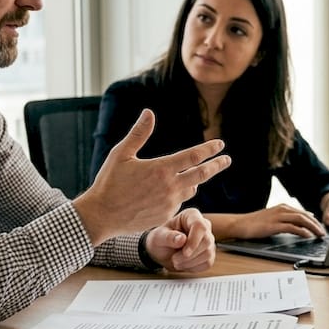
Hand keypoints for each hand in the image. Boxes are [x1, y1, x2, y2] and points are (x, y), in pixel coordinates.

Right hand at [74, 109, 230, 243]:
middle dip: (216, 165)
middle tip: (227, 160)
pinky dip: (179, 194)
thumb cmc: (109, 182)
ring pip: (191, 189)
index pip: (194, 156)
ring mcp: (169, 204)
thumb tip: (149, 112)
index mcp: (161, 169)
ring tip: (195, 175)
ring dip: (195, 181)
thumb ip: (138, 133)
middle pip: (202, 174)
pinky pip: (179, 203)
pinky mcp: (165, 216)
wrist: (102, 216)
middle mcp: (170, 188)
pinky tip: (170, 192)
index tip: (220, 144)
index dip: (209, 149)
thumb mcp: (121, 154)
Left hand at [144, 208, 216, 272]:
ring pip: (208, 253)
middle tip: (174, 260)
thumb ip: (169, 237)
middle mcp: (203, 226)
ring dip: (190, 262)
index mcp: (191, 216)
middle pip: (206, 241)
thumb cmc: (161, 240)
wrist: (162, 251)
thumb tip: (182, 239)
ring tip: (176, 262)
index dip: (194, 240)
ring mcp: (208, 240)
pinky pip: (207, 263)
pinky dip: (194, 267)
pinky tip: (184, 264)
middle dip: (190, 255)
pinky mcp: (209, 253)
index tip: (185, 253)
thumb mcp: (159, 238)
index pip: (200, 226)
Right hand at [221, 204, 325, 239]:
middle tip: (324, 233)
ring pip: (301, 220)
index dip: (315, 221)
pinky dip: (302, 232)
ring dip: (312, 227)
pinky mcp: (274, 225)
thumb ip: (289, 217)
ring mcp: (278, 217)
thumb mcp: (275, 218)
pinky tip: (308, 236)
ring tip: (319, 235)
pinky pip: (292, 228)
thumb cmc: (256, 223)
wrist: (240, 224)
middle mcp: (282, 210)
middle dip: (316, 224)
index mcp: (283, 207)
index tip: (322, 228)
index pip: (304, 213)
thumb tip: (305, 217)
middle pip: (305, 216)